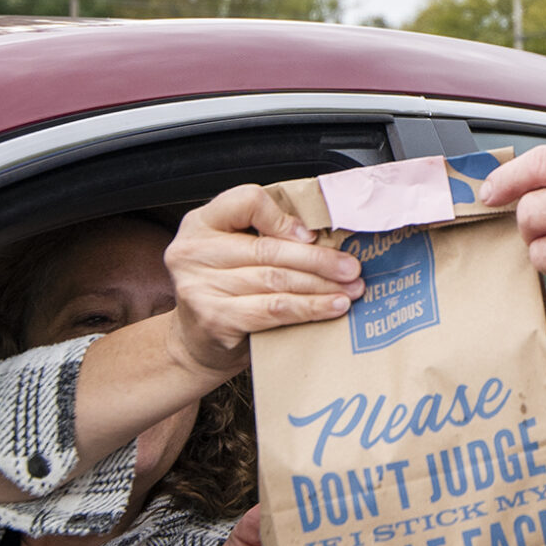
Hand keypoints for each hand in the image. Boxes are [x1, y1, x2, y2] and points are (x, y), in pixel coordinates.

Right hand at [165, 184, 363, 374]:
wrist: (198, 343)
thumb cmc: (227, 291)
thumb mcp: (237, 253)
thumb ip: (268, 237)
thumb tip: (327, 237)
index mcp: (202, 222)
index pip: (246, 202)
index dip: (283, 218)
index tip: (313, 235)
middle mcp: (193, 251)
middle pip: (268, 248)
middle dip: (319, 259)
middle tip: (352, 268)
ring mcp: (200, 286)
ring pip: (276, 280)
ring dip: (321, 285)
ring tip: (351, 289)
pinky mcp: (215, 318)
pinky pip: (273, 309)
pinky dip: (309, 308)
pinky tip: (333, 307)